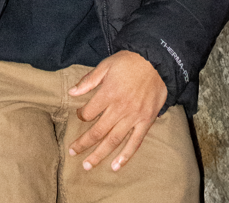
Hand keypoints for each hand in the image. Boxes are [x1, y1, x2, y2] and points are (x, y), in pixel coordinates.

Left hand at [68, 50, 167, 172]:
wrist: (157, 62)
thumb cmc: (130, 61)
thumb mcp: (106, 64)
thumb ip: (89, 80)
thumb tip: (72, 92)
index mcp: (108, 93)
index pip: (89, 112)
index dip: (81, 115)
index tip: (79, 115)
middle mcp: (120, 108)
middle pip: (98, 131)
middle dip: (84, 143)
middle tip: (73, 152)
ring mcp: (134, 117)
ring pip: (114, 140)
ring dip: (100, 154)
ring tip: (87, 165)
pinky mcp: (146, 122)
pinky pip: (135, 142)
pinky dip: (125, 156)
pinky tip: (116, 167)